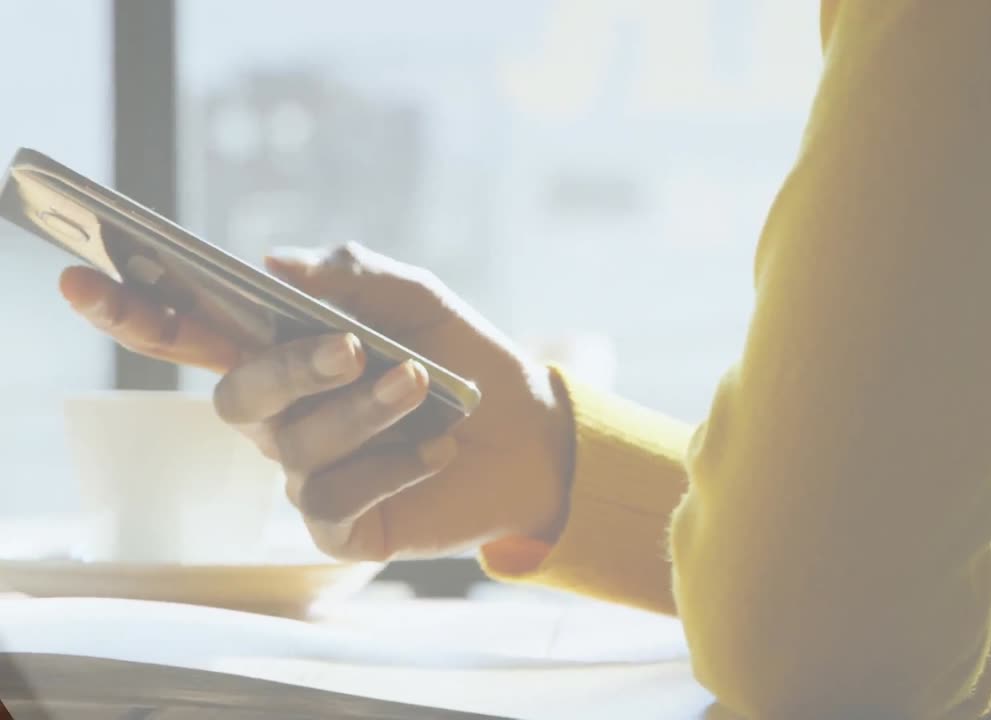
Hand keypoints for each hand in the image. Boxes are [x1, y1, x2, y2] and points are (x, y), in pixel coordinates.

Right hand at [59, 243, 573, 560]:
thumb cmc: (465, 363)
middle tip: (353, 347)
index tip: (85, 283)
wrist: (532, 434)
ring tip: (420, 387)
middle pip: (238, 396)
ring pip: (295, 446)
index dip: (137, 314)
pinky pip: (331, 502)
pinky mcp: (340, 526)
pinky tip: (436, 450)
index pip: (195, 336)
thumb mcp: (419, 302)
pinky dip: (391, 468)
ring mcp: (306, 475)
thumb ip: (353, 276)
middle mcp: (283, 418)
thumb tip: (273, 263)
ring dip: (362, 411)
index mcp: (286, 356)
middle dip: (291, 369)